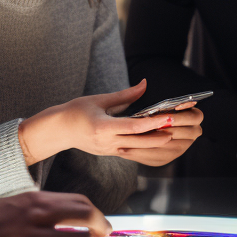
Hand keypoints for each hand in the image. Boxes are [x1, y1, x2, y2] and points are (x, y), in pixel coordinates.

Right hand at [18, 79, 200, 165]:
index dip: (152, 123)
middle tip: (177, 128)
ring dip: (155, 143)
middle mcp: (107, 142)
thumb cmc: (76, 111)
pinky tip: (157, 142)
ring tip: (172, 135)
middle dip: (159, 136)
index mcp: (103, 128)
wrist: (58, 131)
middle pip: (139, 141)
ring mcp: (109, 150)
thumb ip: (125, 94)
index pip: (133, 127)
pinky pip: (131, 151)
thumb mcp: (99, 99)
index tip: (167, 117)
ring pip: (137, 149)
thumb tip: (144, 84)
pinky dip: (144, 146)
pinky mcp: (110, 153)